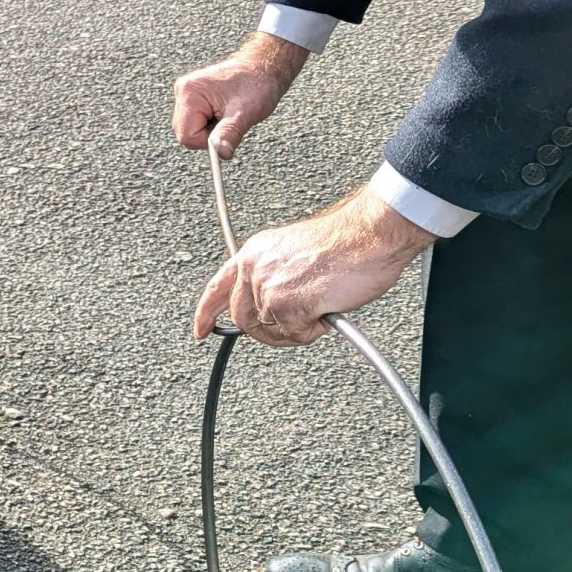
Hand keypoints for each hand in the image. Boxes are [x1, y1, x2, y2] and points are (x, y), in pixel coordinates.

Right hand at [174, 30, 309, 157]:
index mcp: (190, 93)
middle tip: (229, 119)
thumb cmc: (257, 86)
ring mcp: (186, 94)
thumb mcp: (245, 113)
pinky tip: (224, 111)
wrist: (264, 68)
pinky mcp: (193, 97)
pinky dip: (211, 123)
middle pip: (185, 133)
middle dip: (208, 134)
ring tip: (228, 114)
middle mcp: (183, 92)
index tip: (227, 130)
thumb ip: (229, 133)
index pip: (186, 135)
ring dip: (210, 129)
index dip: (207, 140)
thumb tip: (221, 155)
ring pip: (190, 129)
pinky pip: (196, 122)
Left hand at [194, 183, 434, 346]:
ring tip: (319, 307)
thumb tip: (271, 308)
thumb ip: (273, 276)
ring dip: (296, 329)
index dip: (206, 312)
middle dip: (267, 330)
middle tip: (297, 324)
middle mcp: (255, 268)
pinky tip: (326, 309)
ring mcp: (269, 288)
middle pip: (244, 320)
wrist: (370, 235)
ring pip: (270, 331)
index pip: (218, 287)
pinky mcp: (288, 305)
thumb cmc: (344, 243)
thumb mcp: (293, 254)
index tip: (201, 330)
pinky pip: (294, 336)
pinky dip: (313, 331)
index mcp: (254, 252)